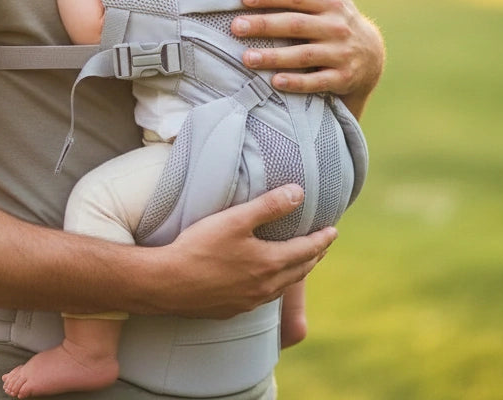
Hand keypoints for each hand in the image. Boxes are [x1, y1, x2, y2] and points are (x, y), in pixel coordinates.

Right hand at [148, 185, 335, 319]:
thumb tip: (299, 193)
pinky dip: (275, 286)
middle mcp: (265, 287)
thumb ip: (269, 206)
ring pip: (282, 287)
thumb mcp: (236, 219)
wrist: (168, 283)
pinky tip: (266, 283)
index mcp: (270, 264)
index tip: (334, 231)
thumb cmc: (200, 248)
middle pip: (298, 270)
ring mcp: (248, 302)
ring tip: (300, 262)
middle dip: (313, 256)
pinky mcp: (232, 309)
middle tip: (322, 245)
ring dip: (296, 272)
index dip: (322, 240)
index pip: (306, 250)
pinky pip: (263, 298)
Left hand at [231, 0, 383, 117]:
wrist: (372, 55)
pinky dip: (296, 83)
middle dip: (264, 25)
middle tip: (236, 27)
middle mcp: (336, 27)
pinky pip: (316, 82)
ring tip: (246, 58)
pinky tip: (275, 81)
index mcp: (330, 3)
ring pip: (303, 56)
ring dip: (274, 57)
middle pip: (295, 25)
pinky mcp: (342, 78)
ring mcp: (340, 53)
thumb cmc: (340, 18)